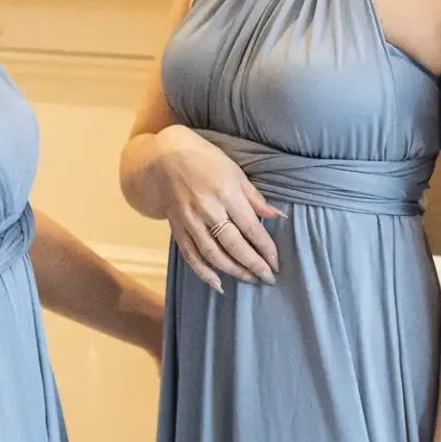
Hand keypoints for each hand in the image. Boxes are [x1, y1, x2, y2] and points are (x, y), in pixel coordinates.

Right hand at [150, 125, 281, 290]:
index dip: (265, 248)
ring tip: (250, 280)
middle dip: (253, 265)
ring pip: (213, 254)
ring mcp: (190, 221)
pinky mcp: (176, 228)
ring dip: (233, 271)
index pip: (250, 227)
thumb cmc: (205, 160)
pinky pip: (190, 255)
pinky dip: (203, 272)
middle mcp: (208, 209)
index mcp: (226, 193)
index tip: (276, 263)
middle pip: (233, 244)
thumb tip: (277, 216)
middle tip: (268, 279)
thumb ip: (254, 197)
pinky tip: (218, 283)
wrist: (162, 158)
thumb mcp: (234, 172)